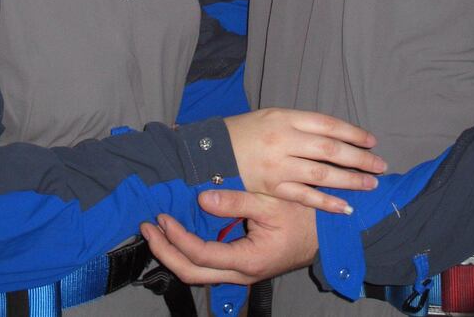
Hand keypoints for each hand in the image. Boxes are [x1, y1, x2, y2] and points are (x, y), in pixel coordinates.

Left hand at [141, 190, 316, 284]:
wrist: (326, 237)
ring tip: (157, 230)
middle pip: (191, 273)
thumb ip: (236, 202)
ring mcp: (239, 272)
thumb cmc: (303, 219)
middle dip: (165, 251)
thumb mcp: (271, 204)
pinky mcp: (240, 265)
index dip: (177, 238)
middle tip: (147, 228)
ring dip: (174, 253)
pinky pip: (208, 265)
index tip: (162, 218)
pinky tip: (180, 233)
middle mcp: (240, 273)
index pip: (200, 255)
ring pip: (197, 273)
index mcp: (247, 260)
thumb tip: (202, 199)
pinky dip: (189, 251)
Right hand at [224, 108, 384, 213]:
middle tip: (380, 165)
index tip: (372, 141)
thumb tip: (334, 134)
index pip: (327, 124)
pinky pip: (305, 197)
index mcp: (285, 117)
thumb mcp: (271, 116)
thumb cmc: (245, 131)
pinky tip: (345, 207)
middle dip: (359, 157)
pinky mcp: (272, 187)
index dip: (353, 133)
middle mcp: (284, 139)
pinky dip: (327, 202)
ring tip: (370, 185)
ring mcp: (278, 165)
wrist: (211, 151)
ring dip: (350, 180)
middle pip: (330, 148)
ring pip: (322, 173)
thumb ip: (300, 124)